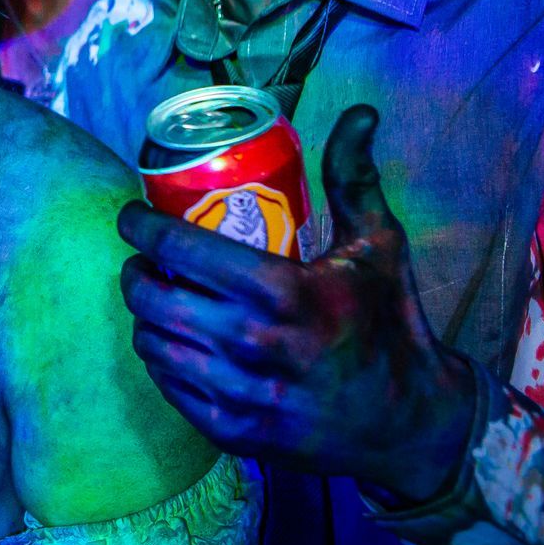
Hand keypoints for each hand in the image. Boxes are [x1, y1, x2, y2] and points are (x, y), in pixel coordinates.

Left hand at [116, 104, 477, 504]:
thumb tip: (360, 113)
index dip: (140, 227)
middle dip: (134, 272)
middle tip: (139, 259)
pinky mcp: (231, 431)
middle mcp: (253, 345)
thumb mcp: (379, 246)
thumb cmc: (390, 324)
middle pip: (152, 298)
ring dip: (143, 316)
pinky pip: (168, 386)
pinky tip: (170, 342)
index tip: (131, 216)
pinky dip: (161, 359)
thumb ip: (354, 178)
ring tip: (153, 297)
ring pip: (153, 343)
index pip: (179, 249)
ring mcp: (239, 394)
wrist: (412, 424)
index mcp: (283, 292)